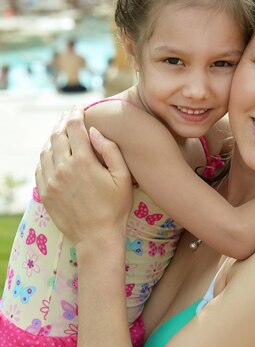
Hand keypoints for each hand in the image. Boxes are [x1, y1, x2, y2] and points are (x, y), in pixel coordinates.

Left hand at [35, 107, 132, 244]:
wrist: (97, 237)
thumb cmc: (115, 208)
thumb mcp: (123, 178)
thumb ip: (110, 150)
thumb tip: (94, 132)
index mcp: (84, 162)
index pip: (75, 128)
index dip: (76, 114)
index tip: (79, 108)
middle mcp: (64, 169)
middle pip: (58, 135)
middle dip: (63, 122)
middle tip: (69, 115)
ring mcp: (51, 181)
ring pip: (46, 149)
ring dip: (53, 137)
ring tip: (60, 132)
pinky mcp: (45, 193)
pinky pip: (40, 166)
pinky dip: (45, 155)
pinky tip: (52, 153)